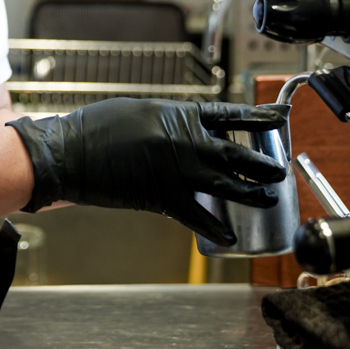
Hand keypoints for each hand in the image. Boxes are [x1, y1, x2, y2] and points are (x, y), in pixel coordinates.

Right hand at [7, 99, 287, 245]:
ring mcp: (176, 170)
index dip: (259, 118)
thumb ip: (170, 121)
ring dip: (252, 193)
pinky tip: (231, 237)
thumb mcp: (140, 112)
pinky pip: (198, 217)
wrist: (68, 152)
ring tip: (270, 197)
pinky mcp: (163, 197)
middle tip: (280, 169)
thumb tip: (188, 130)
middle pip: (236, 154)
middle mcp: (184, 141)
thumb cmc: (96, 128)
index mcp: (179, 114)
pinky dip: (216, 229)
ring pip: (227, 185)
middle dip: (263, 163)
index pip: (231, 115)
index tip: (280, 117)